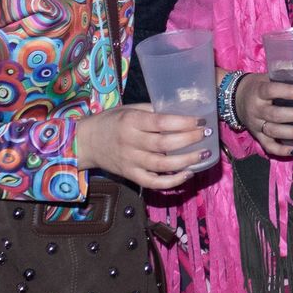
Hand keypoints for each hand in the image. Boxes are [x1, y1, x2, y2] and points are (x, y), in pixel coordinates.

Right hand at [73, 104, 209, 189]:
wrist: (86, 142)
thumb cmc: (111, 122)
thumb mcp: (129, 109)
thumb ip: (152, 111)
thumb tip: (181, 112)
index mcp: (131, 121)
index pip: (161, 122)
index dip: (183, 122)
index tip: (200, 120)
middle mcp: (130, 142)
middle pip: (164, 144)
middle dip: (189, 140)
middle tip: (206, 135)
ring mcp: (130, 161)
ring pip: (161, 165)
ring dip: (186, 161)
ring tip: (203, 154)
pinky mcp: (130, 176)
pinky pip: (153, 183)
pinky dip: (172, 181)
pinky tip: (187, 174)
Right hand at [236, 74, 292, 158]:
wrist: (234, 98)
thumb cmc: (256, 86)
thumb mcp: (266, 76)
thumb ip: (284, 75)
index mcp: (258, 91)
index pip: (272, 91)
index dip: (289, 92)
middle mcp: (256, 109)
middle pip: (275, 114)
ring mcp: (256, 125)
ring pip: (274, 131)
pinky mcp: (257, 136)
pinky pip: (268, 146)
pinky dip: (282, 150)